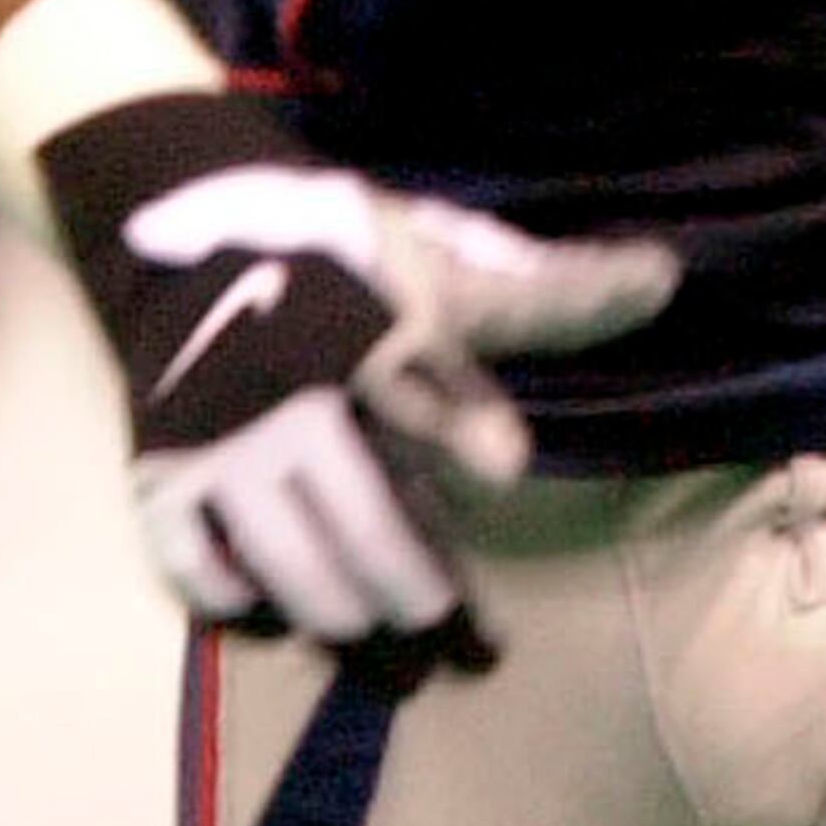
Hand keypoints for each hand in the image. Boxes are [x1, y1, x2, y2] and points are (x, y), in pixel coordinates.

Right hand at [37, 88, 676, 645]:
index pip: (426, 381)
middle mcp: (296, 390)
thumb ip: (534, 285)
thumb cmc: (329, 237)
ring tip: (367, 623)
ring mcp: (222, 438)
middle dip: (409, 579)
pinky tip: (262, 605)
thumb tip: (664, 279)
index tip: (506, 460)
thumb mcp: (429, 243)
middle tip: (438, 615)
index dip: (466, 418)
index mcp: (368, 327)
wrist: (173, 202)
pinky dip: (234, 597)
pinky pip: (198, 564)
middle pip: (360, 514)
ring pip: (290, 560)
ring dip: (339, 607)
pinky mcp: (162, 466)